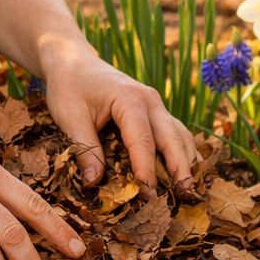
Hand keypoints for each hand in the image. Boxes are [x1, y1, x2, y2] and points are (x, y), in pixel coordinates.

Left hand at [38, 39, 199, 194]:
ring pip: (180, 135)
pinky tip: (184, 174)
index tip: (148, 194)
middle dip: (181, 169)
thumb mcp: (70, 117)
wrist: (73, 61)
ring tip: (190, 191)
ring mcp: (156, 105)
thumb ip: (85, 149)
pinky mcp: (155, 112)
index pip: (143, 140)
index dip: (147, 168)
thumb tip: (94, 183)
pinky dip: (182, 153)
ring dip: (187, 162)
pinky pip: (175, 133)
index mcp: (129, 99)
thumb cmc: (69, 86)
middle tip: (185, 197)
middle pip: (173, 138)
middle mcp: (150, 101)